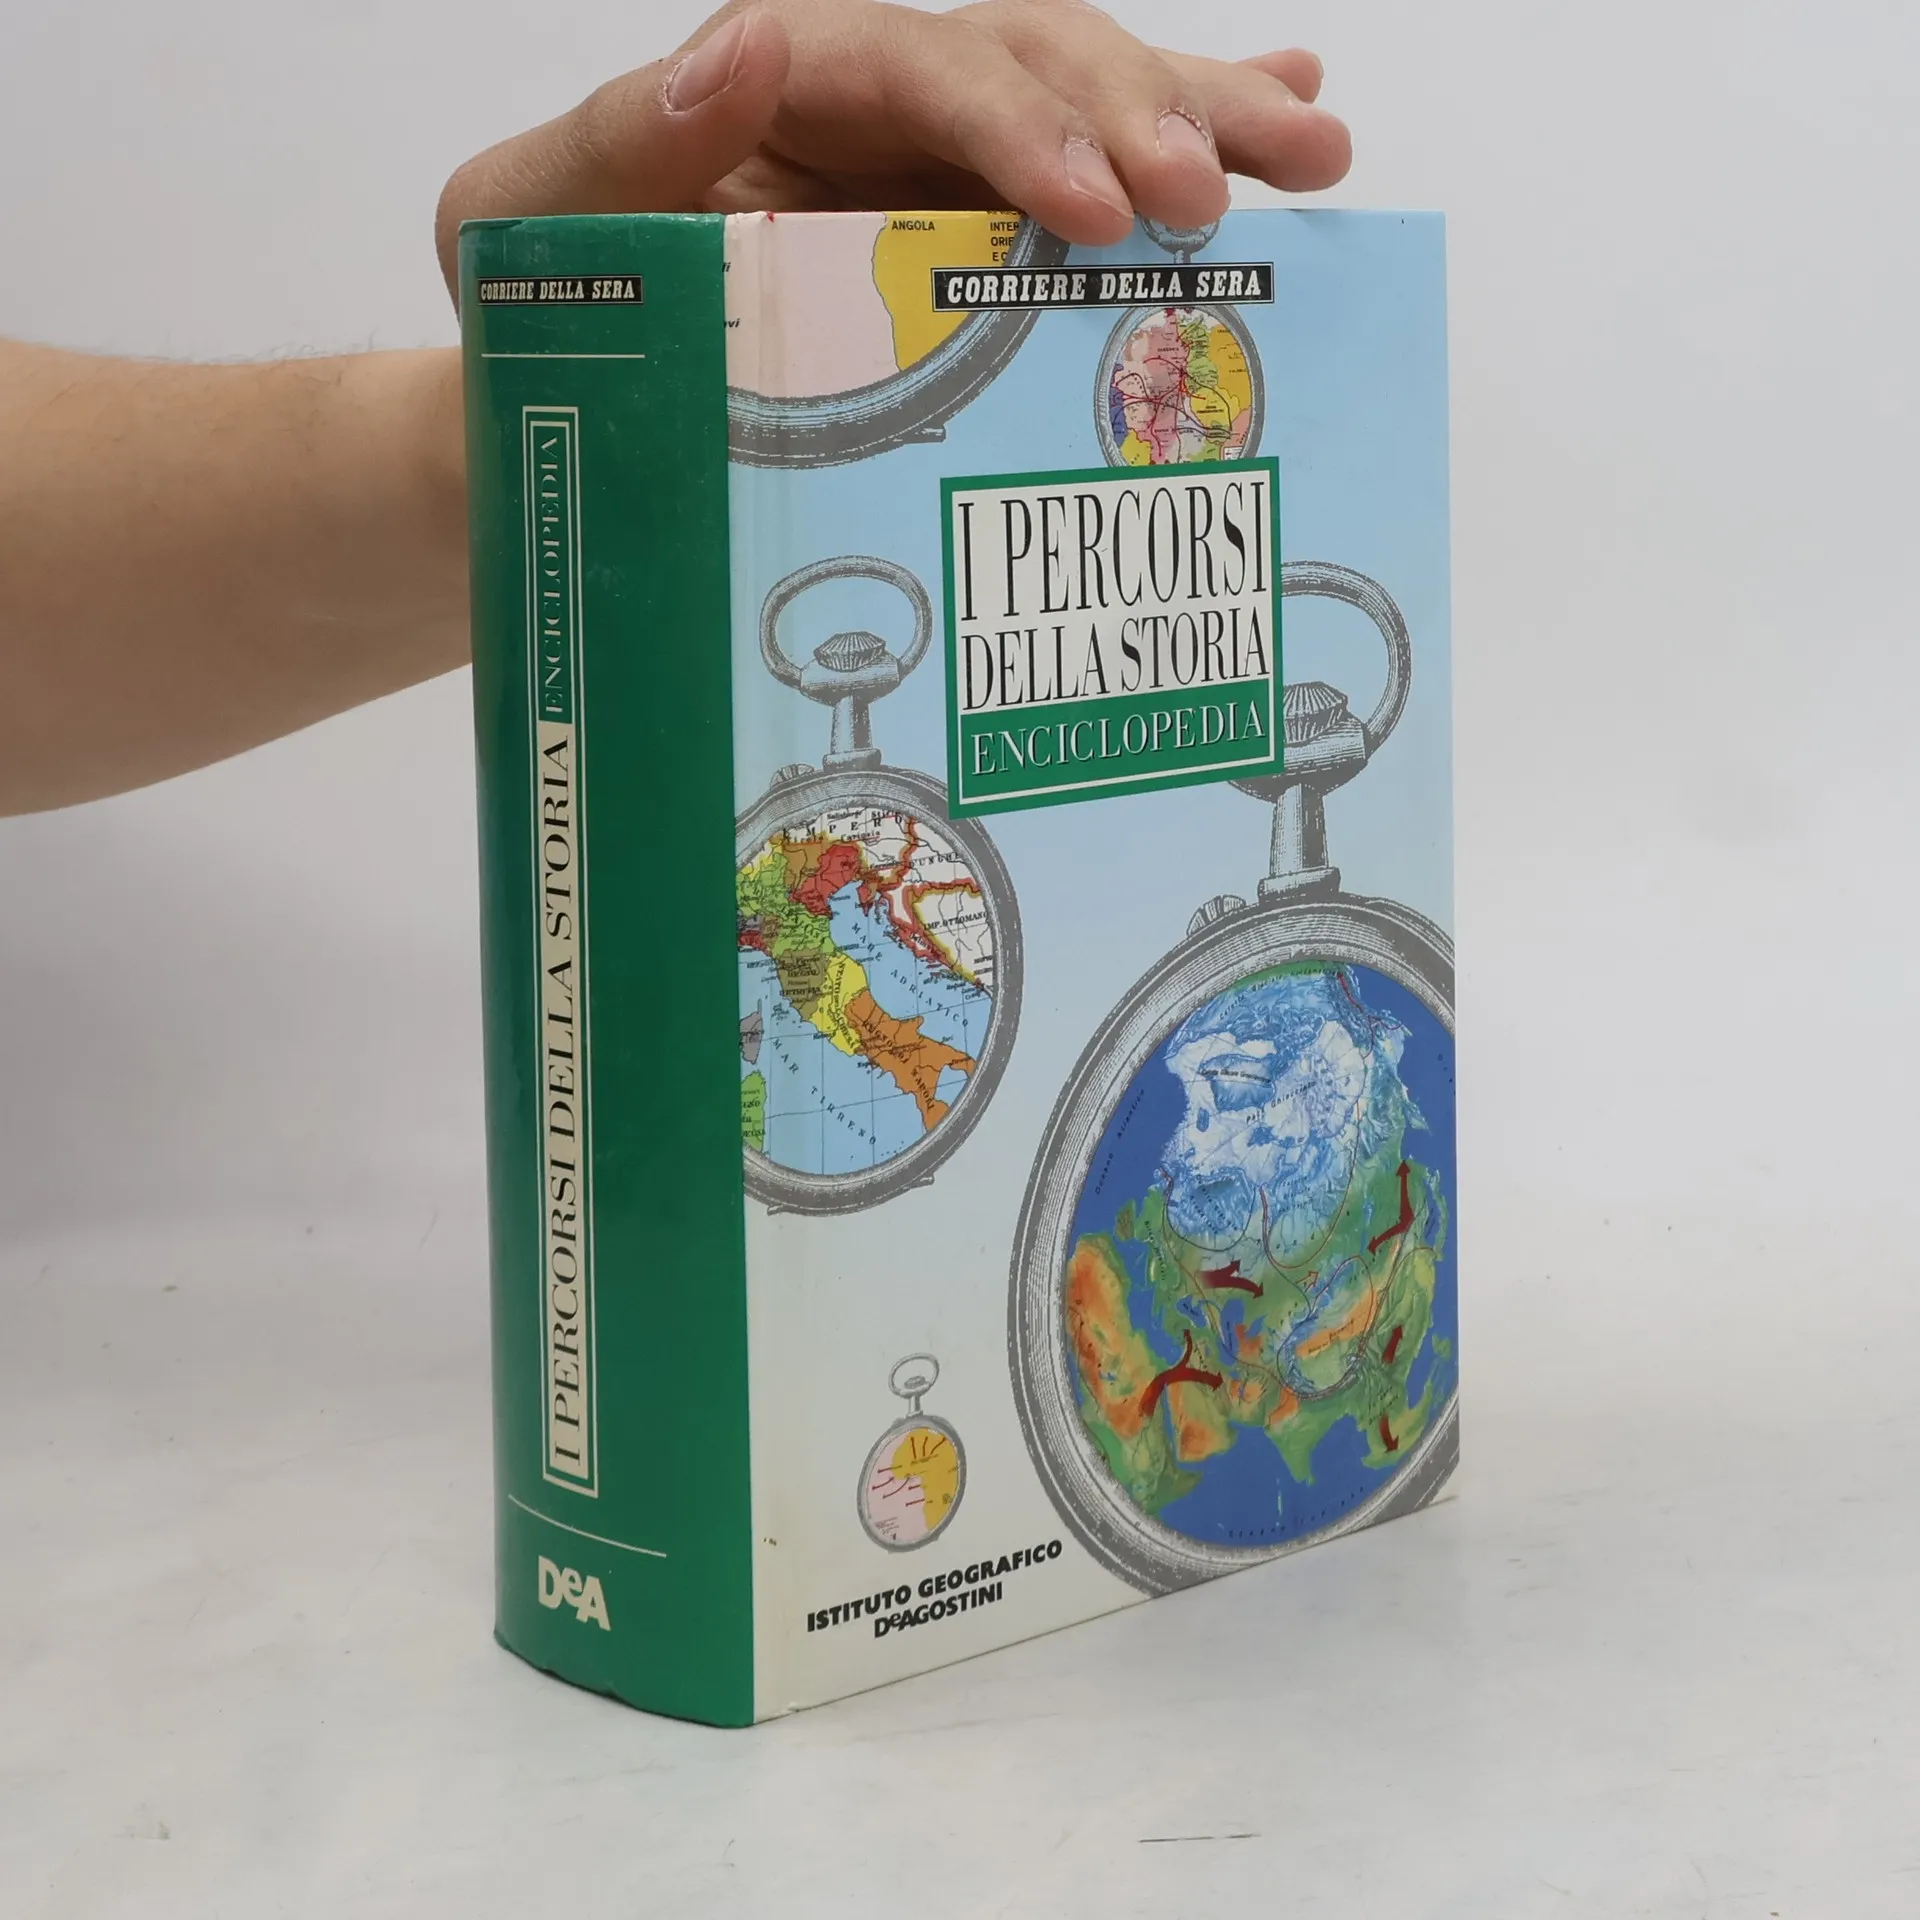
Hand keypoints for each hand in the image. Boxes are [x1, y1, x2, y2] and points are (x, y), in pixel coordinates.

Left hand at [436, 0, 1348, 294]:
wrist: (569, 420)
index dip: (1016, 121)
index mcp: (783, 85)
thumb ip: (616, 140)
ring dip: (1208, 118)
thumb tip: (740, 47)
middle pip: (1035, 60)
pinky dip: (1196, 139)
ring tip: (1312, 154)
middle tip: (1211, 199)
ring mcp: (937, 168)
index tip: (1090, 207)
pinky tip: (1294, 113)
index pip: (921, 62)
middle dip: (1138, 118)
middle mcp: (877, 110)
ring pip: (1092, 106)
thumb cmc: (545, 318)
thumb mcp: (525, 224)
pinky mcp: (976, 236)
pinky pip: (1098, 172)